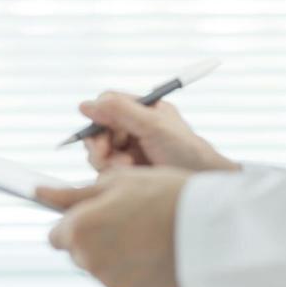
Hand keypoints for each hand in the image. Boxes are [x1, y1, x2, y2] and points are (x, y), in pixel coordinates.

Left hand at [37, 166, 191, 286]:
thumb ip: (72, 194)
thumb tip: (39, 192)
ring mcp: (108, 282)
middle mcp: (86, 260)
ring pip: (100, 268)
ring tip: (148, 236)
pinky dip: (133, 271)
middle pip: (77, 253)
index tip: (97, 216)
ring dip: (114, 255)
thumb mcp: (116, 183)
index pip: (56, 234)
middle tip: (130, 221)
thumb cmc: (163, 194)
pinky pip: (122, 282)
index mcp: (78, 229)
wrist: (212, 227)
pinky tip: (155, 254)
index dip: (76, 223)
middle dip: (94, 239)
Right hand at [79, 92, 239, 172]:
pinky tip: (131, 174)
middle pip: (97, 132)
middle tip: (105, 156)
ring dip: (108, 161)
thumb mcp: (153, 125)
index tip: (101, 133)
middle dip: (101, 145)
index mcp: (141, 110)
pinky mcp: (128, 172)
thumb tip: (85, 105)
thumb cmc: (185, 150)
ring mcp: (129, 150)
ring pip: (99, 154)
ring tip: (128, 166)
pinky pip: (105, 172)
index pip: (106, 106)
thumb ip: (120, 111)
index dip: (98, 119)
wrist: (201, 181)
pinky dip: (113, 174)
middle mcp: (133, 128)